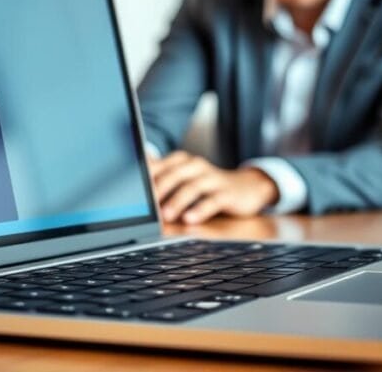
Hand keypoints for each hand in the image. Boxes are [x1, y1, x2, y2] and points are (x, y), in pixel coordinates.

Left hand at [148, 151, 278, 223]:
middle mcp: (196, 166)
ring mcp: (213, 178)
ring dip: (177, 202)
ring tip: (165, 216)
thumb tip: (135, 181)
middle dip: (159, 191)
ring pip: (192, 187)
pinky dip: (200, 210)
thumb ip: (161, 179)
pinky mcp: (227, 193)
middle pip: (174, 175)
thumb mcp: (184, 180)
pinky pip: (213, 200)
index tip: (134, 195)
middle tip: (147, 207)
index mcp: (182, 161)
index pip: (160, 166)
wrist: (247, 188)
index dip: (146, 180)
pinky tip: (190, 219)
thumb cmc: (208, 186)